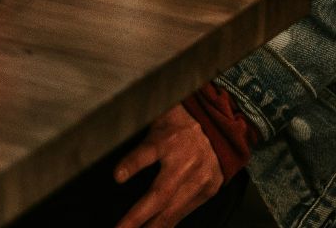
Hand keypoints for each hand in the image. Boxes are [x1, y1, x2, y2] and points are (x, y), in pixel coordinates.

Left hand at [114, 104, 223, 227]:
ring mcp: (199, 179)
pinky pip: (186, 211)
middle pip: (160, 194)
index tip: (117, 177)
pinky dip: (170, 223)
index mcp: (169, 140)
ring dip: (153, 226)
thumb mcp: (155, 119)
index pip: (147, 153)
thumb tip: (116, 161)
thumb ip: (138, 139)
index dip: (132, 164)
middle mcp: (186, 163)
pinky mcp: (209, 190)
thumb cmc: (179, 122)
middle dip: (138, 216)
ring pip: (173, 210)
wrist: (220, 127)